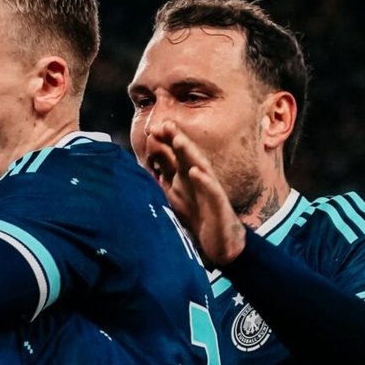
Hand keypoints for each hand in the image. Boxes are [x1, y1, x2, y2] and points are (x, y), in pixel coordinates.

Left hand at [145, 122, 244, 267]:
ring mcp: (209, 188)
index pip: (175, 155)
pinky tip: (195, 172)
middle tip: (165, 124)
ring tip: (179, 140)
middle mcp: (197, 177)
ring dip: (190, 153)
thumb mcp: (173, 194)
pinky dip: (204, 180)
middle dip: (176, 138)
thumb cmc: (195, 214)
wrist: (218, 240)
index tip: (152, 129)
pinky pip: (212, 189)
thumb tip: (146, 163)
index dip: (165, 142)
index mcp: (185, 175)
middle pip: (187, 155)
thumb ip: (162, 177)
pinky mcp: (218, 203)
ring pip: (200, 166)